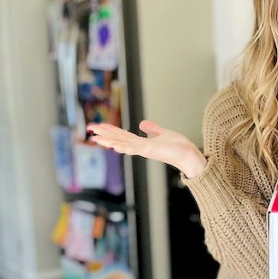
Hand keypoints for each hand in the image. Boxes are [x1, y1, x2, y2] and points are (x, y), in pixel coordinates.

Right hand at [88, 120, 206, 178]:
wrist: (188, 154)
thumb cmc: (178, 146)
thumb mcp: (162, 133)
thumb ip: (152, 129)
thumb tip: (142, 124)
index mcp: (141, 143)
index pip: (122, 135)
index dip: (110, 130)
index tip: (98, 125)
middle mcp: (140, 147)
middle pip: (117, 139)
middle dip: (104, 134)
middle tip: (89, 128)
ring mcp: (143, 150)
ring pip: (121, 143)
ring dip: (108, 140)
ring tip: (94, 137)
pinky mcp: (149, 150)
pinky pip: (133, 148)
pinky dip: (123, 147)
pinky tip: (113, 146)